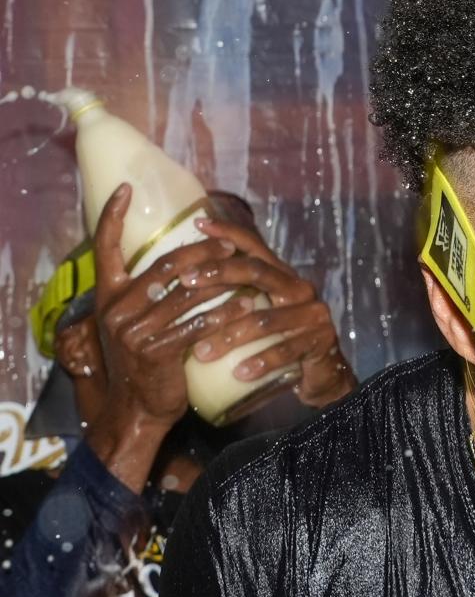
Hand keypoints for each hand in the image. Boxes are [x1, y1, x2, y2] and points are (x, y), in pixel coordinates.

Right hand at [87, 184, 255, 489]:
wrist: (139, 408)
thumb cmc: (145, 359)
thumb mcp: (135, 321)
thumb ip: (147, 291)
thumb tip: (181, 259)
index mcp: (107, 295)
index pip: (104, 247)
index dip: (113, 216)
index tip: (127, 188)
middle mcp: (116, 309)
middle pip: (166, 266)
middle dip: (202, 251)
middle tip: (229, 244)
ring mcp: (134, 331)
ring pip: (188, 293)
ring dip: (223, 279)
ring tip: (248, 269)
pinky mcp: (157, 351)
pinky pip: (199, 323)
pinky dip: (227, 312)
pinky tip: (248, 304)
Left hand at [182, 217, 356, 407]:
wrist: (324, 373)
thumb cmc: (280, 341)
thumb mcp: (261, 314)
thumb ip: (237, 298)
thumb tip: (184, 283)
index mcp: (283, 278)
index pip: (255, 248)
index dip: (228, 233)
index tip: (198, 224)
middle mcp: (300, 289)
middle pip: (258, 272)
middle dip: (219, 272)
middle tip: (186, 281)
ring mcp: (313, 314)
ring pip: (266, 319)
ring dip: (230, 336)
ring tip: (201, 353)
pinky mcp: (320, 340)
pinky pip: (287, 350)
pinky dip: (261, 362)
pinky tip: (239, 373)